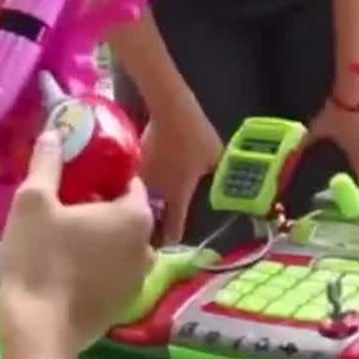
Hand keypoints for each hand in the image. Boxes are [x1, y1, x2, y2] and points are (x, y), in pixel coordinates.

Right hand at [0, 131, 155, 354]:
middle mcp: (148, 247)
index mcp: (135, 216)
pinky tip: (67, 265)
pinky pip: (113, 272)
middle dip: (100, 205)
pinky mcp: (123, 306)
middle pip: (125, 214)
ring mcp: (138, 281)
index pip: (128, 181)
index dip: (101, 174)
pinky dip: (97, 265)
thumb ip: (47, 163)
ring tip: (63, 234)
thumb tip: (55, 133)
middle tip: (62, 203)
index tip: (74, 174)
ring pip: (120, 245)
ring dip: (99, 237)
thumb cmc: (39, 259)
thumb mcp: (33, 201)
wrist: (38, 331)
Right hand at [137, 104, 222, 243]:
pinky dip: (136, 190)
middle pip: (150, 219)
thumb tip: (224, 184)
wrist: (169, 110)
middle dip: (152, 229)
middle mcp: (156, 193)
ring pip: (139, 202)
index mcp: (178, 196)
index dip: (172, 241)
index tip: (170, 248)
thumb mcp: (215, 157)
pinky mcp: (133, 163)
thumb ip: (218, 175)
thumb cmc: (195, 136)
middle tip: (154, 234)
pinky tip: (139, 188)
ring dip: (142, 209)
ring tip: (144, 214)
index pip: (173, 228)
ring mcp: (142, 178)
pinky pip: (134, 185)